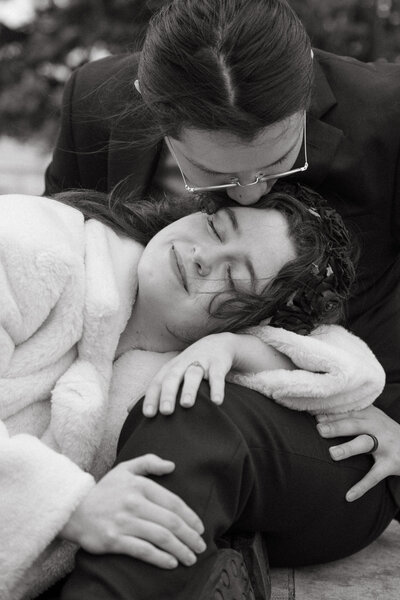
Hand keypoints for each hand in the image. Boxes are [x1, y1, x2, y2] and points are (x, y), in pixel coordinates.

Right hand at [60, 454, 205, 568]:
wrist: (74, 510)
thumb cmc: (104, 490)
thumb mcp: (125, 469)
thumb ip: (149, 462)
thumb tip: (172, 466)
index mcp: (140, 485)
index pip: (173, 502)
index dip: (190, 517)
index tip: (200, 528)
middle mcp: (134, 502)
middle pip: (170, 521)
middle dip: (190, 536)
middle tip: (201, 546)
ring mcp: (124, 522)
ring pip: (160, 537)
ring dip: (180, 549)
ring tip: (191, 558)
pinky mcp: (114, 540)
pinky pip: (143, 550)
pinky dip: (160, 558)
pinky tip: (171, 563)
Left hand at [143, 333, 236, 416]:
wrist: (218, 344)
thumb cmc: (190, 364)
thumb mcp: (171, 374)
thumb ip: (153, 392)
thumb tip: (128, 410)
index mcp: (170, 369)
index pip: (156, 383)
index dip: (151, 398)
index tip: (147, 415)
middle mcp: (183, 364)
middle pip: (172, 378)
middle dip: (168, 393)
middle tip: (166, 411)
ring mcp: (201, 362)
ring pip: (193, 375)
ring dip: (189, 389)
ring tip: (186, 404)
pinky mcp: (218, 364)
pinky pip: (217, 376)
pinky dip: (217, 388)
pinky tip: (216, 402)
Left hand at [316, 405, 399, 501]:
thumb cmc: (384, 431)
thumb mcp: (372, 419)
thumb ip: (351, 416)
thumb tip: (317, 417)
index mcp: (368, 415)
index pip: (347, 412)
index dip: (330, 414)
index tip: (313, 415)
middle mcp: (376, 427)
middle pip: (354, 424)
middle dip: (336, 426)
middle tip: (319, 430)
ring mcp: (385, 445)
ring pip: (364, 444)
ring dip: (349, 448)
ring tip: (332, 454)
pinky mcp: (392, 463)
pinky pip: (374, 475)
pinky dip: (361, 486)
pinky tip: (348, 496)